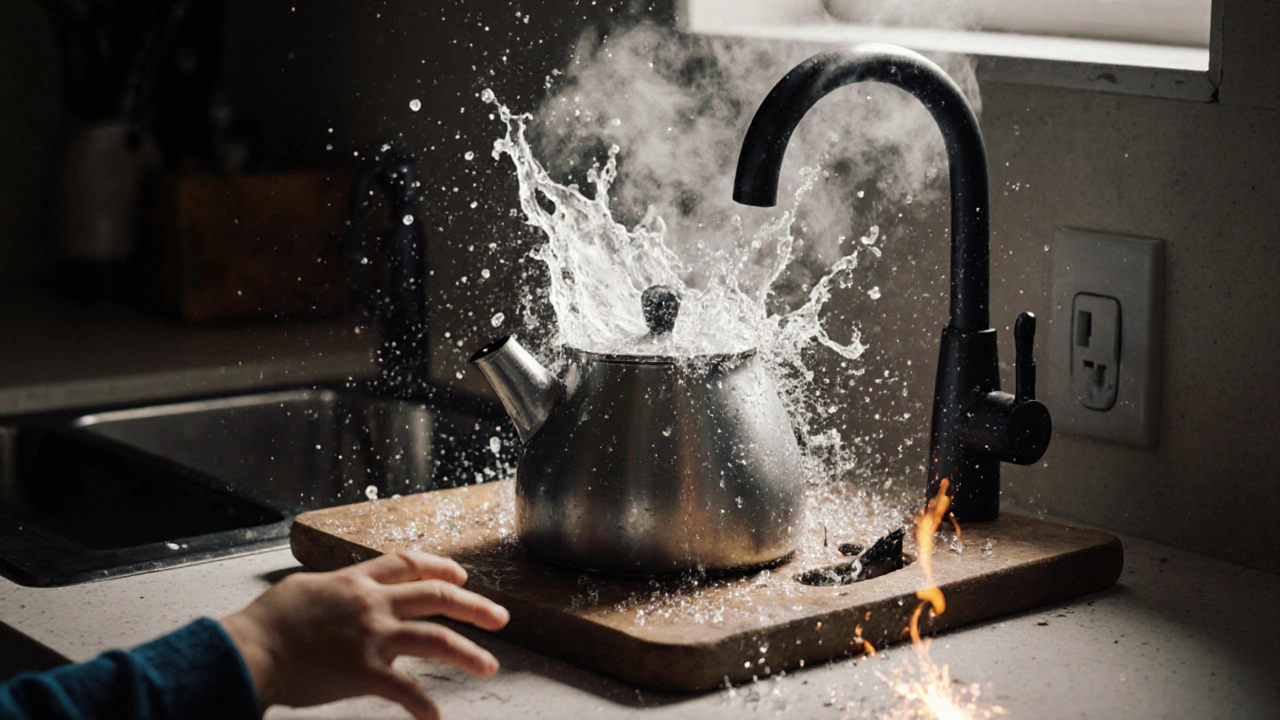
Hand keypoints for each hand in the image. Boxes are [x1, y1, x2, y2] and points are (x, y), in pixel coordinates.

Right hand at [220, 550, 509, 718]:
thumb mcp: (306, 589)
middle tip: (502, 617)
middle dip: (474, 605)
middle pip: (436, 595)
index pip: (409, 564)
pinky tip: (434, 717)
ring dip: (468, 653)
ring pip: (435, 638)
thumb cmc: (268, 623)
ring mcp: (372, 637)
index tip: (460, 576)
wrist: (252, 649)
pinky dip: (423, 705)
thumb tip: (340, 591)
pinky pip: (406, 689)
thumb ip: (335, 590)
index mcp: (357, 581)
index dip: (440, 567)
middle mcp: (372, 603)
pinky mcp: (365, 671)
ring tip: (490, 666)